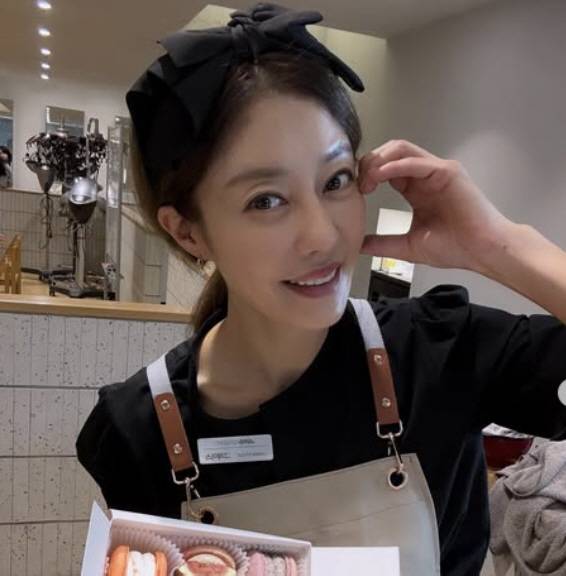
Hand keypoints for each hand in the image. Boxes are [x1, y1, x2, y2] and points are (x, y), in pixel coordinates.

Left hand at [357, 139, 512, 273]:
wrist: (482, 252)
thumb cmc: (453, 248)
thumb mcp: (408, 245)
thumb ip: (383, 243)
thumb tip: (358, 246)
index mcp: (415, 188)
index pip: (384, 168)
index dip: (366, 174)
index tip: (355, 192)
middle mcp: (424, 175)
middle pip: (389, 152)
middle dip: (368, 163)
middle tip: (358, 185)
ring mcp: (437, 171)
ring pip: (401, 149)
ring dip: (379, 160)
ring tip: (368, 180)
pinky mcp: (448, 172)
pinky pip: (417, 162)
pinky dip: (396, 165)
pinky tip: (381, 176)